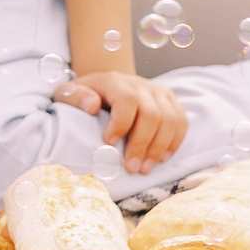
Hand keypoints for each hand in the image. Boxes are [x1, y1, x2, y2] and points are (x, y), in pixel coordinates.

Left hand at [54, 68, 187, 174]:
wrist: (104, 85)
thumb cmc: (85, 95)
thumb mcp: (68, 93)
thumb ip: (74, 97)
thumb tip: (92, 105)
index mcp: (115, 82)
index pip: (127, 101)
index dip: (121, 124)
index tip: (108, 142)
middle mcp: (140, 85)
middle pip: (152, 114)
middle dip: (142, 144)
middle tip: (131, 167)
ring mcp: (158, 92)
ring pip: (170, 119)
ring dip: (159, 147)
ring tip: (145, 168)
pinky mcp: (170, 102)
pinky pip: (181, 121)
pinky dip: (175, 141)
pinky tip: (163, 157)